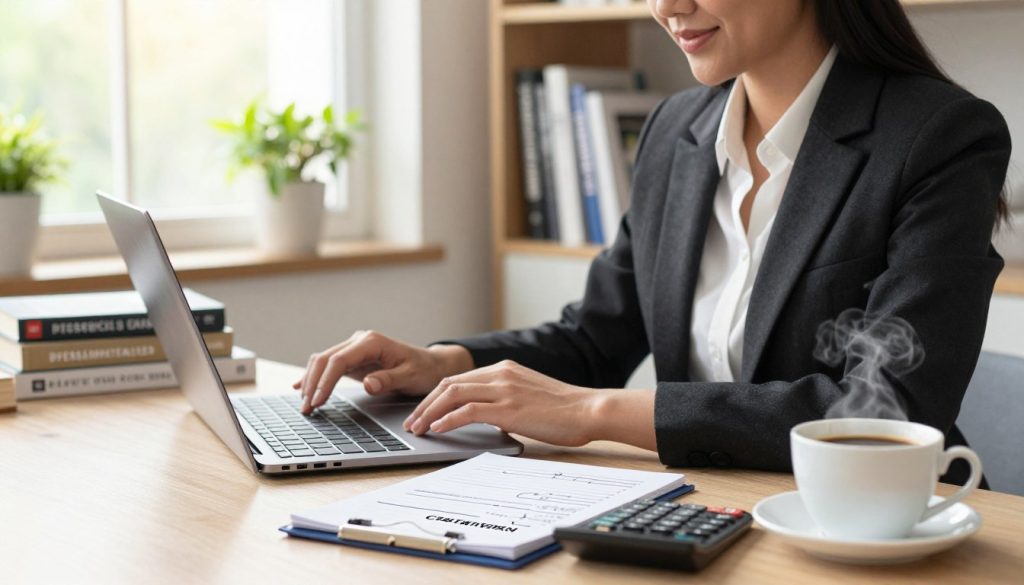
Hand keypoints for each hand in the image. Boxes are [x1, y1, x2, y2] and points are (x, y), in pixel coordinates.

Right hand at [292, 330, 473, 413]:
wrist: (431, 364)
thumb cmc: (423, 369)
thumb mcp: (410, 376)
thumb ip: (389, 380)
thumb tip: (368, 383)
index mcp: (372, 342)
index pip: (339, 360)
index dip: (325, 381)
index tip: (318, 400)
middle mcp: (360, 341)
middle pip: (326, 359)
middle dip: (313, 383)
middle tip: (306, 408)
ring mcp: (355, 349)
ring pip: (323, 361)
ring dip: (311, 381)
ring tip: (305, 405)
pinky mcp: (353, 358)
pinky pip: (328, 365)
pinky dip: (314, 376)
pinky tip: (300, 387)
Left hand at [403, 360, 603, 446]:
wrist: (588, 410)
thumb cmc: (564, 409)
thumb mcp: (528, 396)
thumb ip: (505, 399)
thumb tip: (488, 417)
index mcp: (504, 369)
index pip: (458, 378)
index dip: (435, 396)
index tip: (423, 412)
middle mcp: (500, 374)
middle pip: (448, 384)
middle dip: (425, 404)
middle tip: (412, 422)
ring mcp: (503, 389)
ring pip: (452, 395)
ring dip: (430, 413)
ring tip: (418, 428)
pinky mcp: (508, 408)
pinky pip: (468, 411)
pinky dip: (448, 419)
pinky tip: (439, 430)